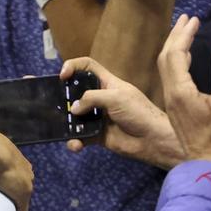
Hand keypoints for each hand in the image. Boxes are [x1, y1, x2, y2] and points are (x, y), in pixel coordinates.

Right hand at [63, 57, 185, 168]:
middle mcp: (100, 98)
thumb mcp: (116, 97)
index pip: (87, 67)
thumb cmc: (139, 112)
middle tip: (57, 105)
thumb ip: (92, 98)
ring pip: (75, 117)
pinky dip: (75, 141)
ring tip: (65, 129)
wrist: (153, 140)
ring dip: (67, 123)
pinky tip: (75, 145)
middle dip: (65, 97)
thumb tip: (73, 109)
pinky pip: (80, 137)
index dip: (73, 66)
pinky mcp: (97, 135)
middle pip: (76, 92)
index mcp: (107, 83)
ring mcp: (98, 117)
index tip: (62, 75)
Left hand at [157, 15, 210, 165]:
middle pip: (166, 57)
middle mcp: (171, 93)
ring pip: (165, 67)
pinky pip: (170, 76)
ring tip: (185, 31)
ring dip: (174, 46)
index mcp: (181, 90)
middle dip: (175, 36)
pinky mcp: (175, 106)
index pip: (176, 54)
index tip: (194, 20)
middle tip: (187, 19)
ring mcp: (171, 100)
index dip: (184, 35)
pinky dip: (176, 60)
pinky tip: (186, 57)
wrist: (205, 161)